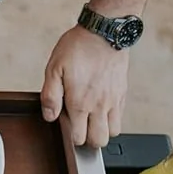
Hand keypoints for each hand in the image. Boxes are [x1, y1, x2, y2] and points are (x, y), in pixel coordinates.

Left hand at [41, 25, 128, 148]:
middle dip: (88, 140)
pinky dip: (111, 119)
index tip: (66, 126)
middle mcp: (100, 105)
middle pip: (99, 141)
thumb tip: (50, 117)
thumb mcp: (54, 69)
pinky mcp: (122, 93)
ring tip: (90, 119)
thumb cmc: (78, 48)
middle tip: (78, 127)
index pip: (79, 138)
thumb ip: (50, 96)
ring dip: (102, 130)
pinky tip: (100, 108)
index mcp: (80, 103)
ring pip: (113, 132)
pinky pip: (120, 117)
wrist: (104, 32)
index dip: (70, 137)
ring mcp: (114, 100)